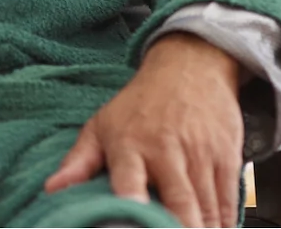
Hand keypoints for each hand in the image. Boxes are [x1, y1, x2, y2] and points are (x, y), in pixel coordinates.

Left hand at [44, 33, 243, 227]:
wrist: (190, 68)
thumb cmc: (141, 104)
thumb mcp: (102, 125)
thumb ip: (79, 161)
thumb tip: (52, 189)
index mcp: (129, 144)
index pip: (129, 179)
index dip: (132, 203)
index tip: (132, 219)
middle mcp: (167, 150)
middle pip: (180, 203)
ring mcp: (201, 155)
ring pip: (207, 209)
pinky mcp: (227, 159)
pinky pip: (228, 204)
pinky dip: (222, 225)